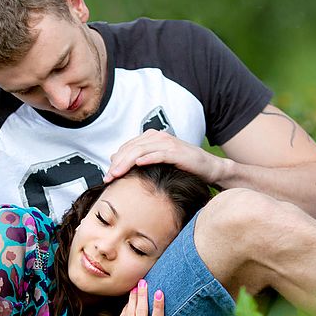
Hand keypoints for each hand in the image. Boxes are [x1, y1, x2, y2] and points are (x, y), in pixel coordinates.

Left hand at [105, 130, 226, 182]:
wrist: (208, 168)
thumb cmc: (182, 167)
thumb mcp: (157, 161)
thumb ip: (138, 158)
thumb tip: (115, 158)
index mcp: (151, 138)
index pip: (127, 147)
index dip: (115, 161)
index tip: (107, 176)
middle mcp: (158, 137)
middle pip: (130, 149)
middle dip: (117, 163)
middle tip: (107, 177)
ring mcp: (167, 143)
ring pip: (140, 151)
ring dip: (126, 163)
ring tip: (116, 174)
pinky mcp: (177, 152)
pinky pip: (158, 154)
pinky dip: (147, 159)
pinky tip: (137, 165)